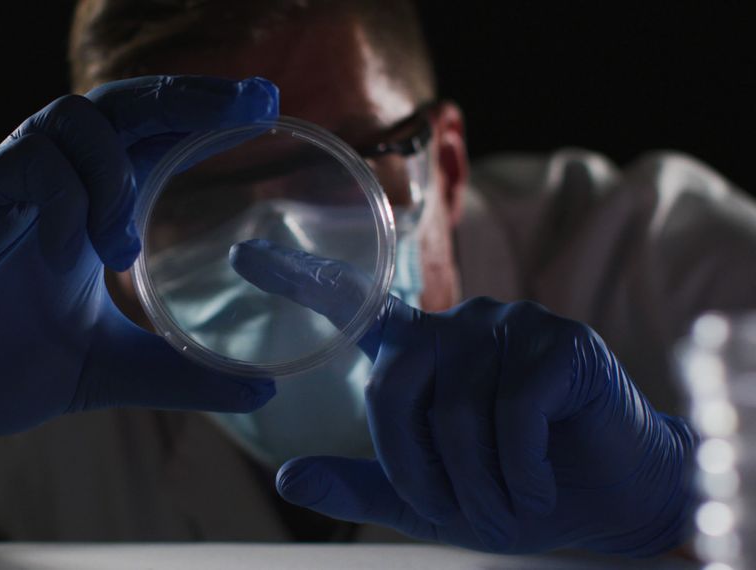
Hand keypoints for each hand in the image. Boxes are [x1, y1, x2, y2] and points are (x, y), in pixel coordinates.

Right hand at [0, 76, 279, 450]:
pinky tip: (68, 255)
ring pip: (70, 118)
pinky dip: (59, 201)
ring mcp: (8, 185)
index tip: (267, 107)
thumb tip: (261, 393)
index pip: (154, 136)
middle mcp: (54, 182)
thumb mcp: (104, 372)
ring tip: (121, 248)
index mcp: (90, 209)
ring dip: (112, 171)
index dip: (206, 115)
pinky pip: (22, 167)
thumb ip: (177, 376)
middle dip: (189, 96)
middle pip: (124, 103)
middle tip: (252, 104)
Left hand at [230, 239, 695, 555]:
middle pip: (393, 387)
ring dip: (477, 481)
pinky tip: (540, 482)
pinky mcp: (561, 342)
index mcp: (420, 353)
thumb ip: (362, 485)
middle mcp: (457, 326)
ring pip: (455, 410)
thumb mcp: (429, 499)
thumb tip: (288, 477)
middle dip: (418, 468)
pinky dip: (519, 469)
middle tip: (459, 509)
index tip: (242, 253)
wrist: (613, 500)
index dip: (299, 279)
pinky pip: (512, 410)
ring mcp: (509, 326)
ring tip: (508, 501)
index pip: (355, 308)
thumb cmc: (515, 489)